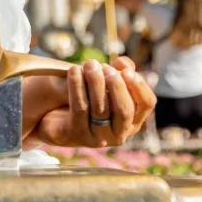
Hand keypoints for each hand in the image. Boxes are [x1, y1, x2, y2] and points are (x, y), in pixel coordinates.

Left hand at [32, 57, 156, 147]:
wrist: (55, 114)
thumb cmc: (87, 95)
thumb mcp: (106, 82)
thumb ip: (119, 71)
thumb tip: (123, 63)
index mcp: (133, 119)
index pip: (146, 104)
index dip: (139, 86)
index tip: (125, 71)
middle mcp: (119, 133)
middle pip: (125, 111)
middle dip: (116, 86)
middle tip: (104, 67)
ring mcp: (98, 138)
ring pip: (100, 110)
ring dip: (95, 82)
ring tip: (89, 64)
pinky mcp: (76, 135)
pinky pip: (80, 108)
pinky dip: (78, 86)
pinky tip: (74, 70)